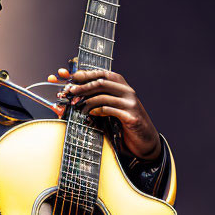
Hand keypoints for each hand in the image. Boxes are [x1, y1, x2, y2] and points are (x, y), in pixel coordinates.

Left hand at [47, 67, 161, 160]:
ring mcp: (130, 103)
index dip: (84, 73)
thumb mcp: (110, 108)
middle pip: (101, 82)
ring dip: (87, 100)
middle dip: (82, 86)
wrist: (144, 140)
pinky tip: (90, 114)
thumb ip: (97, 100)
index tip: (70, 75)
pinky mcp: (131, 116)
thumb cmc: (124, 123)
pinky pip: (111, 110)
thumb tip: (73, 95)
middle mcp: (127, 91)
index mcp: (121, 86)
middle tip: (69, 91)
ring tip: (75, 105)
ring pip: (104, 95)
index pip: (101, 73)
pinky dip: (97, 111)